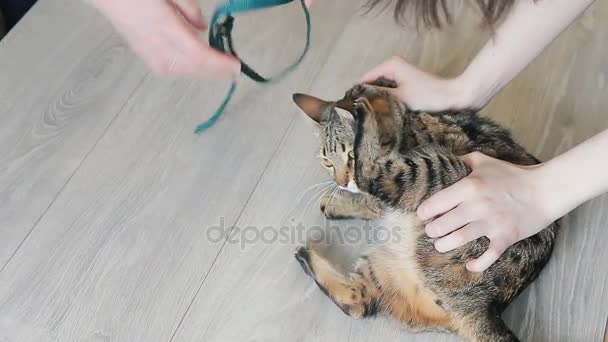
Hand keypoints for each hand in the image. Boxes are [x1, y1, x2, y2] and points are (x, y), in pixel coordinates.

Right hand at [90, 0, 239, 78]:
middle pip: (193, 68)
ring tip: (220, 67)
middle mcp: (155, 45)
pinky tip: (198, 65)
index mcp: (163, 26)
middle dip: (216, 72)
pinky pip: (170, 69)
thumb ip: (189, 8)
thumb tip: (202, 27)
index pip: (198, 55)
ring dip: (203, 72)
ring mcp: (147, 53)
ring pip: (183, 72)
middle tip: (234, 70)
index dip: (219, 64)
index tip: (237, 66)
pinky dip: (189, 70)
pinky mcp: (143, 55)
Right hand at [359, 56, 474, 111]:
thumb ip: (377, 99)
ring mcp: (399, 75)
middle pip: (370, 85)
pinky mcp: (405, 85)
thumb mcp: (399, 99)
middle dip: (367, 100)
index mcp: (389, 65)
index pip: (362, 81)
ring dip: (378, 103)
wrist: (456, 98)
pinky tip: (386, 116)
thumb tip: (357, 103)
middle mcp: (392, 66)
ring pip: (379, 91)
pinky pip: (388, 94)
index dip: (356, 96)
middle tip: (362, 119)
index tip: (351, 114)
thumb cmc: (430, 97)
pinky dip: (387, 103)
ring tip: (373, 119)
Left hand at [417, 152, 556, 272]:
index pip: (436, 203)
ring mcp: (491, 223)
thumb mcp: (484, 161)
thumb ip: (462, 160)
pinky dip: (477, 264)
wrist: (545, 190)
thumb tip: (444, 161)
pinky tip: (469, 265)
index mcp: (469, 186)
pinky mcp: (505, 237)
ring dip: (444, 245)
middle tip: (431, 231)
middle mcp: (477, 205)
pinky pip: (488, 256)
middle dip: (432, 230)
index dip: (425, 212)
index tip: (423, 215)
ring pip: (458, 240)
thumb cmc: (512, 174)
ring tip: (439, 245)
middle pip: (443, 224)